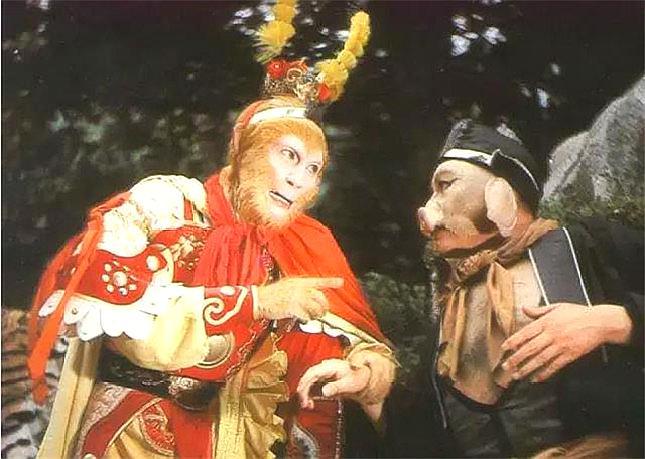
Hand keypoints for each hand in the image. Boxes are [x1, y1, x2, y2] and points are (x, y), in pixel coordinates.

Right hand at [255, 277, 343, 320]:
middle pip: (320, 297)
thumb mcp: (286, 286)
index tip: (341, 282)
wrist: (259, 300)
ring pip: (315, 307)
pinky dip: (306, 319)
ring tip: (313, 317)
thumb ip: (298, 290)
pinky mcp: (292, 307)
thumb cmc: (271, 295)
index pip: (318, 281)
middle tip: (323, 312)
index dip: (330, 281)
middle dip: (324, 306)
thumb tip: (310, 297)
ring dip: (317, 314)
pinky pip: (306, 315)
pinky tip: (303, 319)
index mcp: (298, 282)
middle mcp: (299, 288)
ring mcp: (296, 297)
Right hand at [296, 359, 370, 409]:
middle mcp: (324, 367)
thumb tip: (324, 391)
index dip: (305, 384)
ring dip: (304, 392)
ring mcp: (323, 371)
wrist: (362, 377)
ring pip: (307, 380)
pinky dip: (308, 393)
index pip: (312, 373)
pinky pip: (311, 383)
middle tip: (304, 403)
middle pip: (307, 376)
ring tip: (307, 405)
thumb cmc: (357, 378)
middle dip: (303, 390)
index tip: (303, 395)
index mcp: (330, 366)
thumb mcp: (350, 384)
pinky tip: (310, 402)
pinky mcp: (322, 377)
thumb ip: (337, 387)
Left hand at [502, 303, 631, 381]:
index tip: (504, 348)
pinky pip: (555, 366)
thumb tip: (524, 308)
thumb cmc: (578, 313)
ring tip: (517, 375)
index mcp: (546, 322)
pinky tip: (537, 378)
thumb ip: (539, 310)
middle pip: (530, 348)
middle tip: (506, 366)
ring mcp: (561, 346)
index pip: (525, 333)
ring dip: (527, 368)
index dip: (513, 341)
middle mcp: (552, 334)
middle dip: (516, 358)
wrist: (600, 322)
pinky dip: (545, 373)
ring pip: (540, 359)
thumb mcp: (557, 307)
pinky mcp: (570, 355)